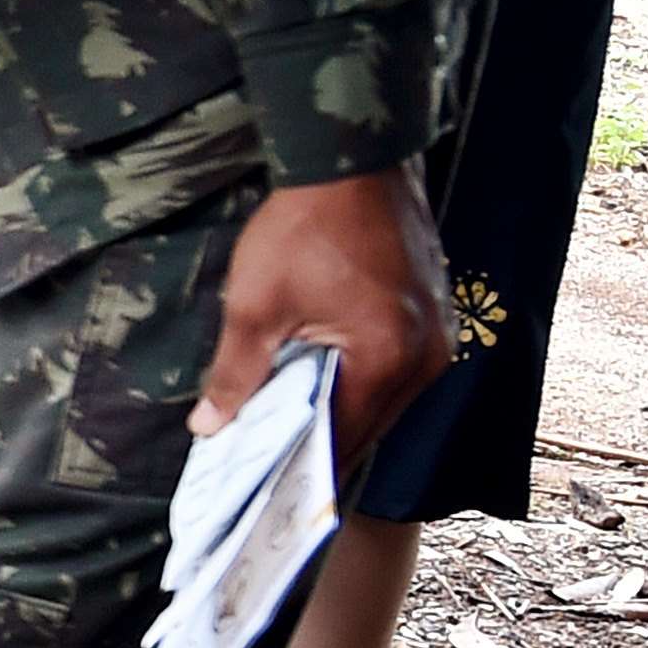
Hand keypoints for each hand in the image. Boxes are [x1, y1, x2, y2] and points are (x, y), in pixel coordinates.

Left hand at [199, 169, 451, 483]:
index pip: (344, 440)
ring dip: (339, 407)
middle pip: (369, 423)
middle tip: (269, 462)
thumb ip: (235, 374)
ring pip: (383, 395)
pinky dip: (358, 376)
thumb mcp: (255, 306)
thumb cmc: (304, 226)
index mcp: (388, 361)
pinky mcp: (434, 312)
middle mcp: (427, 356)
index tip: (266, 488)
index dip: (302, 467)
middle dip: (319, 441)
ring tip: (287, 423)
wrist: (351, 159)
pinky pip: (395, 364)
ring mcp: (438, 334)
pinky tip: (318, 378)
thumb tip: (209, 427)